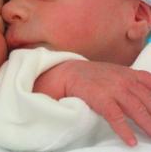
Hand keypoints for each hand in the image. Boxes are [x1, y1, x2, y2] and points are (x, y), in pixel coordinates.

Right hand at [33, 60, 150, 146]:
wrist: (70, 72)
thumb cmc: (93, 76)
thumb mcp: (117, 73)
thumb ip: (133, 82)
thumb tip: (146, 99)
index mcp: (131, 74)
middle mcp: (125, 80)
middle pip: (150, 101)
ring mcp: (113, 89)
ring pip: (138, 109)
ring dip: (148, 125)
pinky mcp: (101, 99)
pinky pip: (116, 117)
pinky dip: (124, 130)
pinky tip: (130, 141)